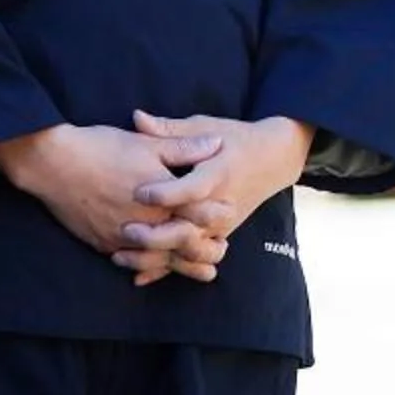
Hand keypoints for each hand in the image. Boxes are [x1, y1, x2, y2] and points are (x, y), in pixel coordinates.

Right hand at [0, 123, 233, 279]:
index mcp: (161, 197)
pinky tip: (155, 269)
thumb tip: (217, 144)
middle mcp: (145, 223)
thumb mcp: (147, 143)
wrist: (53, 163)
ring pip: (160, 259)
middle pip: (184, 244)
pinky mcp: (103, 243)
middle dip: (206, 249)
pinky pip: (131, 262)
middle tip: (221, 250)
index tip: (230, 215)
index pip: (200, 214)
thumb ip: (184, 147)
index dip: (218, 216)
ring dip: (181, 265)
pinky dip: (147, 267)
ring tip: (199, 269)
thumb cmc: (101, 148)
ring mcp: (123, 237)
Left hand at [113, 112, 312, 287]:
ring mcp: (221, 226)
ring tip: (120, 254)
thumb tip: (136, 118)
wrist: (273, 160)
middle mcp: (222, 205)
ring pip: (187, 250)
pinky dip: (165, 269)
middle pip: (189, 228)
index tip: (138, 192)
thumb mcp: (206, 127)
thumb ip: (170, 130)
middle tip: (126, 229)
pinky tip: (137, 276)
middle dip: (157, 233)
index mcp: (219, 174)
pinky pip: (191, 259)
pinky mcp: (217, 237)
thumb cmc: (237, 139)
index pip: (193, 189)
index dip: (166, 192)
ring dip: (155, 256)